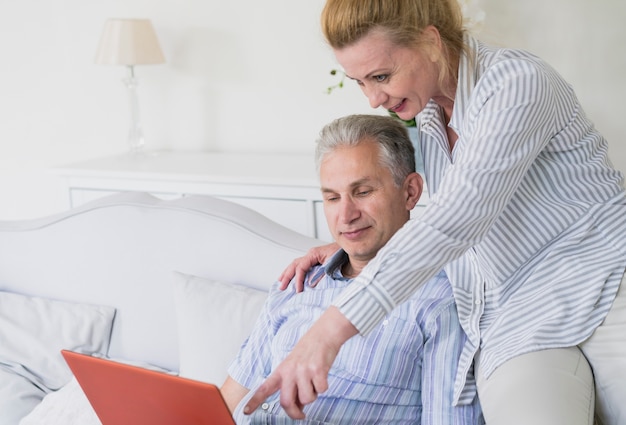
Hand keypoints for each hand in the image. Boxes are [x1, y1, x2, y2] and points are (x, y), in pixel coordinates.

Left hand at [243, 307, 357, 418]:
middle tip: (301, 414)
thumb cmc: (308, 350)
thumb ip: (293, 386)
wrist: (323, 334)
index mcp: (281, 370)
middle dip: (295, 413)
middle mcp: (290, 371)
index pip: (264, 388)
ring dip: (313, 395)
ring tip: (313, 381)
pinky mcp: (317, 370)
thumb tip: (298, 407)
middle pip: (286, 402)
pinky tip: (322, 375)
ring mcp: (303, 371)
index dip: (255, 401)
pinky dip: (323, 387)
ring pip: (307, 399)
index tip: (246, 411)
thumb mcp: (294, 366)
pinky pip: (321, 390)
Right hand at [278, 243, 338, 291]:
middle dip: (287, 276)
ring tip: (281, 282)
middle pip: (294, 265)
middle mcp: (311, 254)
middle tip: (282, 287)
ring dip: (288, 273)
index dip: (298, 280)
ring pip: (295, 265)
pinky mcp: (315, 261)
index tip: (298, 290)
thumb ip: (321, 275)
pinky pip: (301, 266)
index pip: (301, 267)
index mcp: (314, 254)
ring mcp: (312, 257)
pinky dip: (294, 272)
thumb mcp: (332, 265)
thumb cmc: (344, 255)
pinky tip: (290, 277)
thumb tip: (310, 284)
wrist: (352, 251)